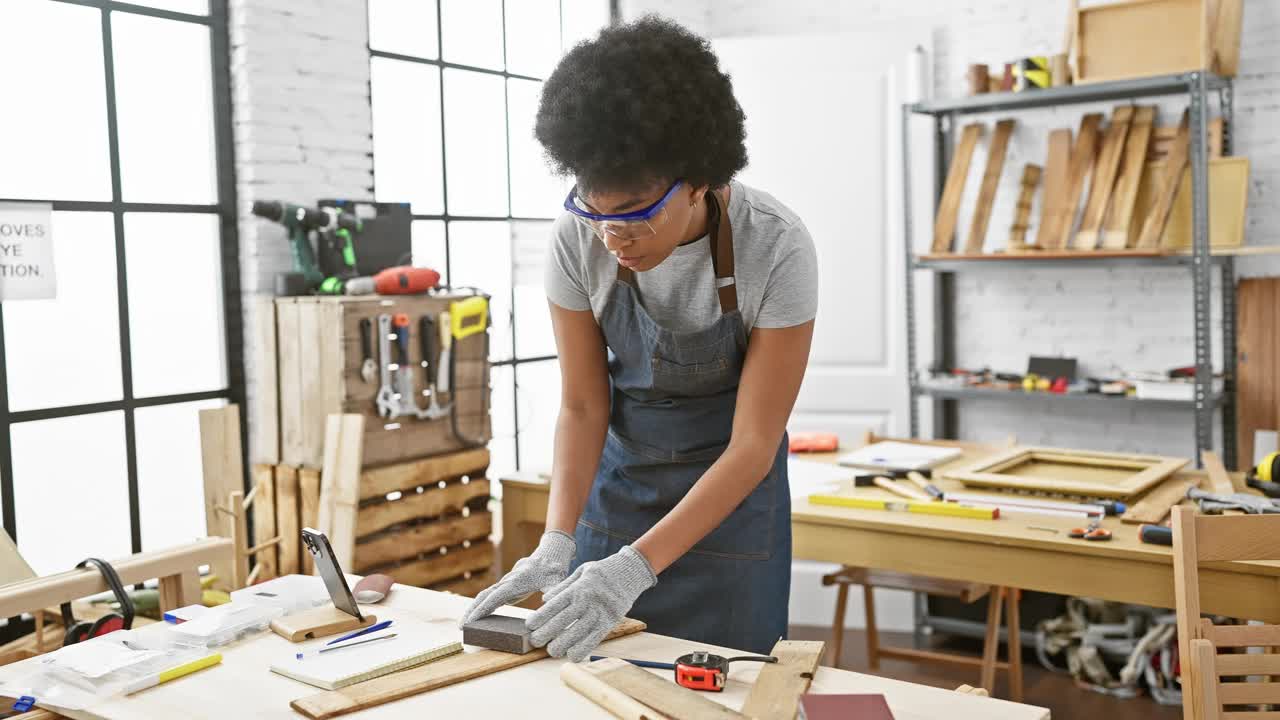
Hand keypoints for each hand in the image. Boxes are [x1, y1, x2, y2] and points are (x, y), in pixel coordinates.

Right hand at [459, 531, 575, 625]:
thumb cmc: (552, 570)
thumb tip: (548, 600)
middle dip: (471, 611)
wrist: (548, 557)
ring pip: (484, 597)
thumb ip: (553, 590)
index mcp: (515, 582)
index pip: (494, 597)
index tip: (471, 621)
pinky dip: (481, 608)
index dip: (482, 609)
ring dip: (473, 610)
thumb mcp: (556, 580)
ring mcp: (504, 585)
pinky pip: (489, 598)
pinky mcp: (506, 589)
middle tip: (461, 627)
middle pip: (483, 597)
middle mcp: (506, 583)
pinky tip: (476, 619)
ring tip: (463, 626)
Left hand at [527, 545, 656, 661]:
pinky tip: (572, 655)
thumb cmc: (603, 571)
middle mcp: (588, 600)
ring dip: (563, 644)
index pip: (556, 604)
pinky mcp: (611, 621)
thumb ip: (563, 586)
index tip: (530, 625)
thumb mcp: (582, 571)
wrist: (632, 571)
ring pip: (579, 632)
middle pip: (564, 620)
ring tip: (551, 651)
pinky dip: (583, 648)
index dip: (541, 616)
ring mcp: (600, 611)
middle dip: (547, 632)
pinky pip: (596, 638)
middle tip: (535, 641)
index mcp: (579, 587)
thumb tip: (545, 599)